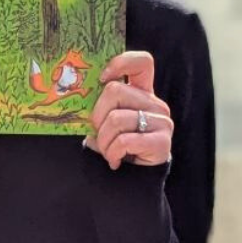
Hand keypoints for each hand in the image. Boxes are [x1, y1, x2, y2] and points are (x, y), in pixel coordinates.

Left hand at [83, 51, 173, 169]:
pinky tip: (115, 161)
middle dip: (97, 116)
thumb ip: (101, 107)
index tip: (102, 78)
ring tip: (107, 151)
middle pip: (115, 91)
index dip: (121, 63)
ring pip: (116, 119)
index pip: (142, 62)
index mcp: (142, 92)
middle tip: (98, 134)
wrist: (135, 180)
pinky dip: (112, 153)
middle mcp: (155, 103)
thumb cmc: (118, 146)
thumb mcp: (107, 122)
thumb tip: (78, 99)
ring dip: (103, 141)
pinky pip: (125, 141)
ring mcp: (162, 121)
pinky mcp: (162, 141)